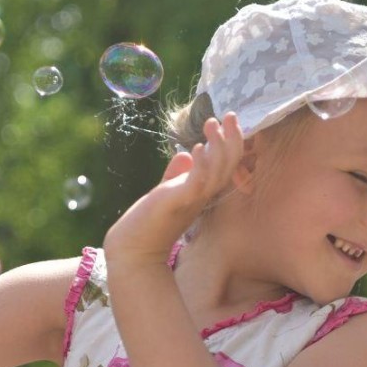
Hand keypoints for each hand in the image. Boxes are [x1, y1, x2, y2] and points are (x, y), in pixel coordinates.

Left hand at [103, 112, 243, 267]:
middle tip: (230, 115)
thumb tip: (183, 154)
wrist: (133, 251)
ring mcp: (192, 200)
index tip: (229, 119)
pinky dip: (201, 165)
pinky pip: (197, 183)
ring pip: (217, 171)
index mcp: (203, 191)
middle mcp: (203, 195)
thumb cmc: (150, 224)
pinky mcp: (178, 203)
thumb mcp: (166, 193)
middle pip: (228, 165)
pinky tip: (197, 148)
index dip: (232, 142)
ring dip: (218, 146)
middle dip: (232, 138)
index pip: (226, 164)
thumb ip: (175, 175)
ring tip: (212, 124)